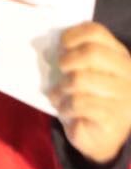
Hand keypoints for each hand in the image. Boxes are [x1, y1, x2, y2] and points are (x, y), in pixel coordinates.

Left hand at [52, 21, 130, 164]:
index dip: (71, 36)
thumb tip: (46, 45)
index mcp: (119, 56)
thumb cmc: (86, 97)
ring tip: (60, 95)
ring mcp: (124, 97)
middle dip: (67, 60)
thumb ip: (72, 55)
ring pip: (79, 79)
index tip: (61, 47)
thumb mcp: (82, 71)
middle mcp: (128, 74)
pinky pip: (78, 102)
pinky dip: (65, 106)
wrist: (98, 137)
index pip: (96, 32)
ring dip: (62, 88)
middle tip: (61, 71)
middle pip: (91, 52)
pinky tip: (67, 110)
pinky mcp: (114, 118)